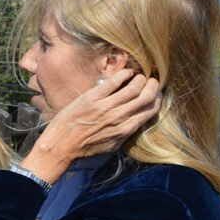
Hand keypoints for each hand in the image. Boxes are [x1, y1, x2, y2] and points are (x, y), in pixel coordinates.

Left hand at [22, 69, 161, 182]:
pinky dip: (124, 74)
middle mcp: (119, 117)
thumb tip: (137, 120)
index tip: (156, 94)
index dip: (157, 99)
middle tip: (152, 81)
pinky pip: (113, 81)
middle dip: (153, 86)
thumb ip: (126, 132)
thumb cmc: (85, 147)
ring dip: (140, 79)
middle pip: (145, 96)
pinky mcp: (92, 97)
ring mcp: (105, 106)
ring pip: (133, 87)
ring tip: (139, 76)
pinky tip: (127, 72)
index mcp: (125, 129)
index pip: (150, 110)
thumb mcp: (112, 145)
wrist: (61, 144)